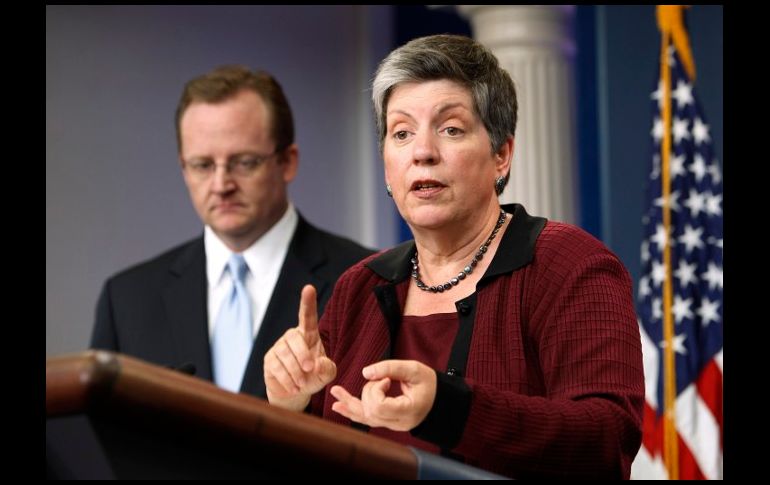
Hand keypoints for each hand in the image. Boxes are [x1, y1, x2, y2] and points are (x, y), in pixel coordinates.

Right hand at [264, 285, 336, 410]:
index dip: (307, 302)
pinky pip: (276, 367)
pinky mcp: (269, 360)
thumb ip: (327, 368)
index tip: (308, 288)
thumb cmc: (314, 376)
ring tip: (303, 383)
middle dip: (302, 354)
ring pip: (284, 354)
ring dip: (295, 371)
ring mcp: (279, 347)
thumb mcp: (326, 373)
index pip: (307, 315)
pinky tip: (294, 387)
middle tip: (309, 369)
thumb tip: (316, 363)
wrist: (296, 392)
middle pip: (294, 338)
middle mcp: (292, 337)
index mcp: (308, 334)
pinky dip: (287, 379)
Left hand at [329, 360, 436, 430]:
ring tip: (335, 392)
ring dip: (350, 402)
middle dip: (368, 391)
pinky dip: (352, 411)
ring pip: (364, 417)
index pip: (380, 407)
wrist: (439, 401)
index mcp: (408, 411)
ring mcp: (392, 426)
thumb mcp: (415, 370)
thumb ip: (391, 368)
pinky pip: (366, 418)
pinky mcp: (386, 422)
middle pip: (370, 411)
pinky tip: (339, 406)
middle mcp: (398, 423)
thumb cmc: (430, 384)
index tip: (387, 379)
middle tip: (382, 379)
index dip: (376, 390)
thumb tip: (365, 372)